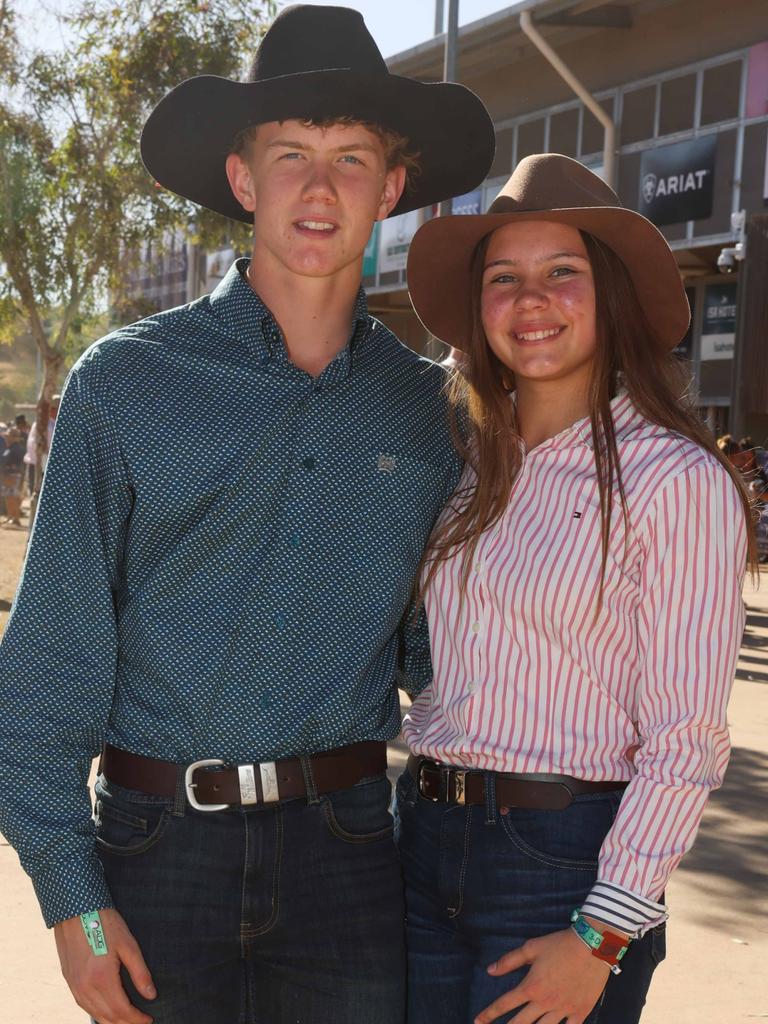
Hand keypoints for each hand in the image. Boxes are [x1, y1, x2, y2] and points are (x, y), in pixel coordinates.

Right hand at [54, 908, 155, 1023]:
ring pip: (94, 1014)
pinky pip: (84, 1005)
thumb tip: (151, 995)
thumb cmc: (105, 924)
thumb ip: (140, 973)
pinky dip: (97, 1012)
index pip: (122, 1011)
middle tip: (141, 1022)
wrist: (76, 910)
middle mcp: (85, 988)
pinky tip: (106, 1012)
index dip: (137, 1019)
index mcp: (101, 979)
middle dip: (126, 1023)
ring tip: (127, 1021)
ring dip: (111, 1021)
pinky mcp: (69, 981)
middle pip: (108, 1017)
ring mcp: (74, 986)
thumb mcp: (128, 945)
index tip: (149, 1020)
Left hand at [474, 927, 609, 1023]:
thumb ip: (509, 961)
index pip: (504, 1004)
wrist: (592, 946)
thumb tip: (490, 970)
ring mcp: (563, 1010)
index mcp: (531, 986)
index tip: (477, 1021)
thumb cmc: (560, 944)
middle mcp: (545, 1002)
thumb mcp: (531, 947)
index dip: (489, 1014)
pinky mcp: (580, 1012)